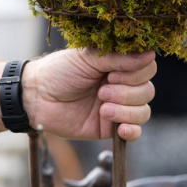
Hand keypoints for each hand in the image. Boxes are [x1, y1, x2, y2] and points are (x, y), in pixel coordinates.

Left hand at [21, 49, 155, 141]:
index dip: (137, 73)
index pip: (147, 68)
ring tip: (101, 108)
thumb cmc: (59, 72)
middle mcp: (122, 86)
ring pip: (143, 112)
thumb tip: (150, 54)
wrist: (36, 97)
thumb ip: (119, 58)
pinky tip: (119, 128)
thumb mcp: (88, 58)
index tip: (113, 73)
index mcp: (118, 65)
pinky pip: (134, 133)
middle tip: (102, 91)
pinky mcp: (109, 128)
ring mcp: (117, 107)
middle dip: (127, 92)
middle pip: (148, 91)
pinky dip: (132, 130)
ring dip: (125, 110)